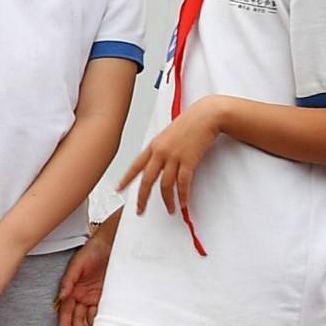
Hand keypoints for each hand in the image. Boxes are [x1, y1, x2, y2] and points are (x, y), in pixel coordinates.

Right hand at [54, 234, 111, 325]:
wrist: (111, 246)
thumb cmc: (91, 251)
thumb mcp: (76, 264)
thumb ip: (68, 280)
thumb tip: (62, 296)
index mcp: (71, 289)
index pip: (65, 308)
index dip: (64, 320)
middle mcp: (80, 296)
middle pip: (76, 316)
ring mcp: (93, 298)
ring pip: (88, 317)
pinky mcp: (105, 297)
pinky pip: (102, 311)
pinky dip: (101, 318)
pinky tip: (102, 323)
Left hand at [119, 95, 222, 222]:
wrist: (206, 115)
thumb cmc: (191, 122)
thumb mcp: (169, 133)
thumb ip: (162, 148)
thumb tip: (160, 161)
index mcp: (154, 145)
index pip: (135, 166)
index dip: (126, 179)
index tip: (118, 189)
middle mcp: (160, 152)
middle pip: (147, 180)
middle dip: (142, 198)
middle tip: (140, 210)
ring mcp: (174, 156)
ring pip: (165, 185)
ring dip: (168, 200)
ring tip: (171, 209)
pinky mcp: (188, 161)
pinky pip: (183, 183)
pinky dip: (183, 195)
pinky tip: (184, 203)